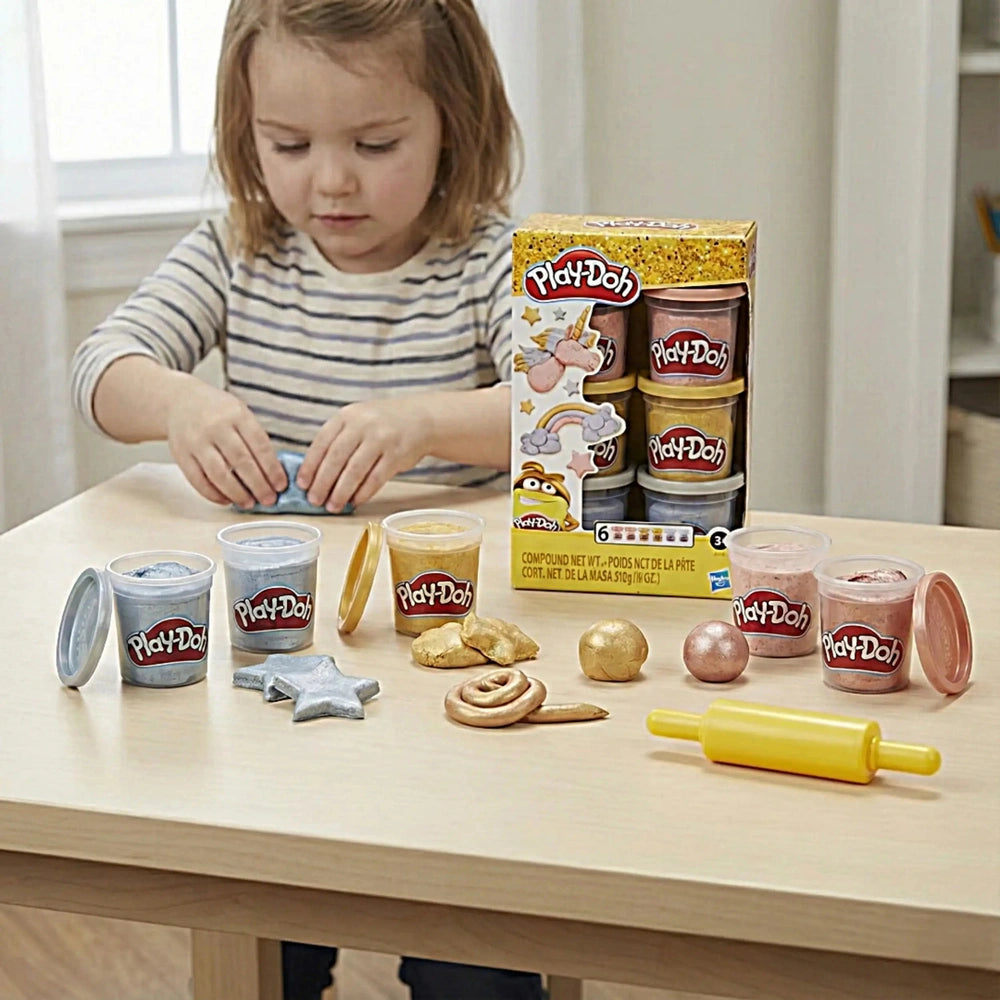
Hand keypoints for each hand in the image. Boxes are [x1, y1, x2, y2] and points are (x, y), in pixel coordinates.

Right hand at [165, 379, 286, 506]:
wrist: (181, 401)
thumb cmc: (218, 412)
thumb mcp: (240, 414)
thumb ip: (255, 439)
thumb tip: (273, 474)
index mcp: (237, 415)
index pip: (260, 445)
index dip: (272, 469)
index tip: (281, 485)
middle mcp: (216, 427)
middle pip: (241, 461)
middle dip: (258, 485)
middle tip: (269, 499)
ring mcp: (196, 441)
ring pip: (219, 473)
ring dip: (237, 493)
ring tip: (249, 503)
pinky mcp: (181, 454)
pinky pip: (198, 480)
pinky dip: (213, 494)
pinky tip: (226, 500)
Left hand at [298, 398, 430, 510]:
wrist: (420, 418)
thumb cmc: (382, 424)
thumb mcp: (357, 421)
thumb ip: (338, 440)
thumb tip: (314, 474)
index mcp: (347, 416)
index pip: (322, 442)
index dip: (310, 466)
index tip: (302, 484)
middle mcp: (363, 425)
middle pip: (336, 458)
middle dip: (322, 483)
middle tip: (314, 500)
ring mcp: (382, 439)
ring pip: (355, 471)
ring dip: (341, 492)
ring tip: (333, 506)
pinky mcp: (397, 455)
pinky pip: (376, 479)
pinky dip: (363, 493)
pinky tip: (355, 501)